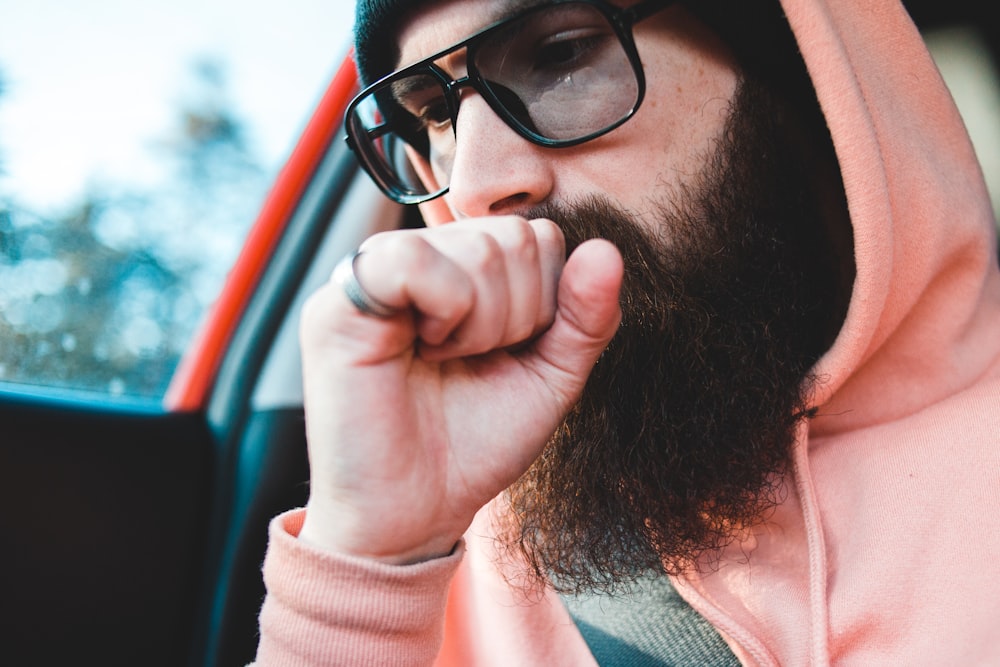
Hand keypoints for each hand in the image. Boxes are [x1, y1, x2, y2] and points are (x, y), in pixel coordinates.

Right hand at [297, 216, 622, 563]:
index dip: (544, 303)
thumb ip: (585, 317)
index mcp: (462, 267)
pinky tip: (420, 349)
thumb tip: (607, 250)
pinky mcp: (339, 301)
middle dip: (516, 317)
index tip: (505, 353)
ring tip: (444, 360)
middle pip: (514, 238)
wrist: (416, 510)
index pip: (538, 235)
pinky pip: (413, 261)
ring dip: (481, 325)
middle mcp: (420, 257)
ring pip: (476, 249)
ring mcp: (376, 271)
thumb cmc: (475, 443)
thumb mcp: (549, 377)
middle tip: (471, 360)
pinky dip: (441, 312)